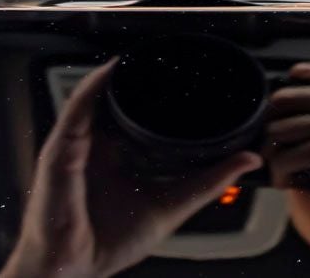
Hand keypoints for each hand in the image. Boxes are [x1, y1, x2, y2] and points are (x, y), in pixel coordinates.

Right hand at [0, 60, 262, 277]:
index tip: (183, 73)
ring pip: (96, 95)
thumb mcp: (172, 206)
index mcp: (115, 155)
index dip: (154, 91)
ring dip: (117, 73)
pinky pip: (78, 107)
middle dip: (137, 77)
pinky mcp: (61, 148)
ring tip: (142, 53)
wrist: (71, 268)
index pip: (135, 112)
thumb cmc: (107, 242)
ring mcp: (76, 144)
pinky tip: (112, 70)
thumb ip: (209, 182)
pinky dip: (94, 85)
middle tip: (167, 56)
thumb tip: (248, 159)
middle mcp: (95, 144)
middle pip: (115, 99)